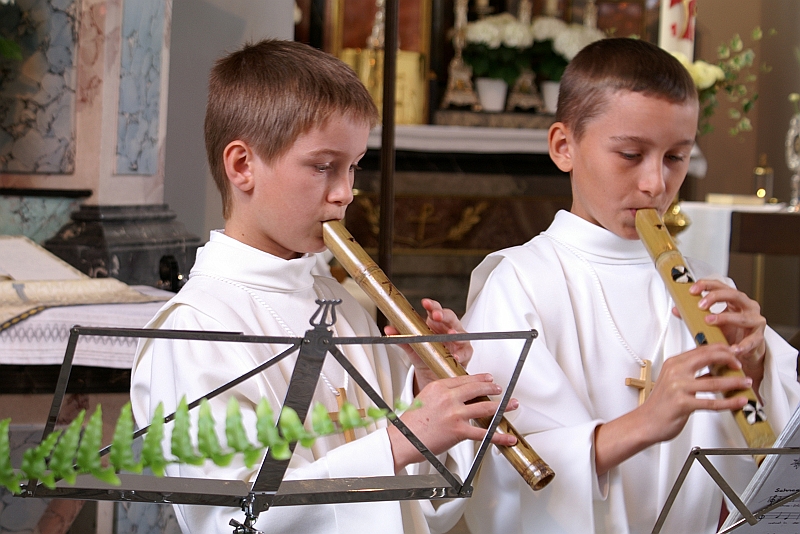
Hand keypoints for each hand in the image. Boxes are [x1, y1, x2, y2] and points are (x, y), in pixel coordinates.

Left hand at [384, 298, 472, 391]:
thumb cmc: (426, 352)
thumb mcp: (412, 345)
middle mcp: (448, 328)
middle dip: (443, 315)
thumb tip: (388, 329)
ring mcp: (458, 339)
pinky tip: (455, 357)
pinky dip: (460, 355)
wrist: (433, 370)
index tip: (425, 303)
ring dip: (455, 333)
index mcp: (435, 323)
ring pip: (460, 332)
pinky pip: (464, 352)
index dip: (431, 305)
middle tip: (436, 316)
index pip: (435, 309)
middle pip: (449, 317)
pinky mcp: (464, 352)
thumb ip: (401, 337)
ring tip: (451, 334)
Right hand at [386, 373, 517, 471]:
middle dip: (493, 388)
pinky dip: (499, 436)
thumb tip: (456, 395)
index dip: (480, 379)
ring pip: (485, 407)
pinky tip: (508, 437)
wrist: (403, 439)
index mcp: (439, 386)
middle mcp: (448, 397)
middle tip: (500, 389)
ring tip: (511, 404)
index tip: (488, 378)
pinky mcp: (458, 431)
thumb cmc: (411, 423)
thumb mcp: (424, 398)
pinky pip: (484, 434)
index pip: (465, 379)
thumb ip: (441, 394)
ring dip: (502, 406)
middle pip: (477, 389)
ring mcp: (455, 414)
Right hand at [595, 343, 751, 474]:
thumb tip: (715, 371)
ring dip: (734, 382)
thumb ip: (692, 374)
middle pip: (708, 357)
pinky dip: (729, 402)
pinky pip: (712, 402)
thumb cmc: (660, 405)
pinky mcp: (683, 404)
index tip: (734, 352)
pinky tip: (738, 401)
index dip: (721, 349)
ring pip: (714, 381)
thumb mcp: (673, 381)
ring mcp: (679, 387)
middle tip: (741, 364)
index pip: (701, 349)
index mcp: (673, 363)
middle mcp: (676, 372)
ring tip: (746, 383)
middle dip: (730, 359)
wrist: (645, 423)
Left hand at [688, 278, 766, 384]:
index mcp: (735, 300)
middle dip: (716, 297)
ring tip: (710, 321)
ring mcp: (755, 322)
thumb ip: (694, 315)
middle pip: (734, 295)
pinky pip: (752, 341)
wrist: (746, 351)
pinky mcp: (759, 338)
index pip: (721, 286)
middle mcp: (747, 307)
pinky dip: (742, 345)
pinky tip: (733, 348)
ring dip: (725, 318)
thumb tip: (677, 309)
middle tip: (701, 305)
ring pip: (742, 317)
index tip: (693, 290)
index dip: (707, 285)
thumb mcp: (711, 321)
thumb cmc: (730, 332)